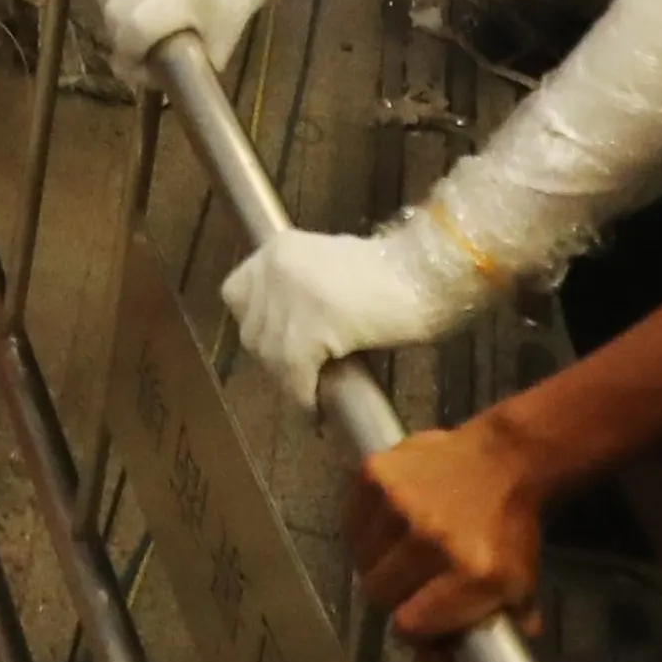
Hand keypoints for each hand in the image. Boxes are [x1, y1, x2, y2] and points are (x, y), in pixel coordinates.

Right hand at [82, 0, 273, 67]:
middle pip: (115, 7)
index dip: (128, 50)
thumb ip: (168, 71)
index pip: (136, 25)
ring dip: (110, 4)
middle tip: (135, 38)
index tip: (133, 62)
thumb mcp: (209, 52)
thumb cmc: (223, 14)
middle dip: (119, 31)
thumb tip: (124, 73)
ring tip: (130, 11)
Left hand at [218, 218, 478, 412]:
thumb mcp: (331, 269)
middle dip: (273, 359)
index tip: (275, 343)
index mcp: (278, 248)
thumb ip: (301, 291)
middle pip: (251, 331)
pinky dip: (304, 400)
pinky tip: (316, 413)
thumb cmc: (393, 276)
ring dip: (289, 384)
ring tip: (310, 397)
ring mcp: (289, 298)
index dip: (255, 323)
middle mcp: (274, 268)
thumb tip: (286, 334)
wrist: (424, 277)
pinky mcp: (308, 330)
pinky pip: (294, 377)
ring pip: (270, 358)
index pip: (236, 293)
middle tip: (299, 378)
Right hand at [351, 419, 550, 646]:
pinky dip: (363, 531)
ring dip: (376, 562)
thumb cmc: (510, 528)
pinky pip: (350, 523)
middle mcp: (431, 541)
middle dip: (392, 595)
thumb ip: (494, 628)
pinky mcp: (376, 475)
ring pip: (361, 560)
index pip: (408, 625)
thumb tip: (449, 660)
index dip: (411, 630)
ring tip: (396, 552)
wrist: (506, 458)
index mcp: (471, 575)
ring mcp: (399, 504)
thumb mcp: (520, 585)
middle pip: (379, 592)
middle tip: (407, 583)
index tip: (419, 620)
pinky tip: (385, 526)